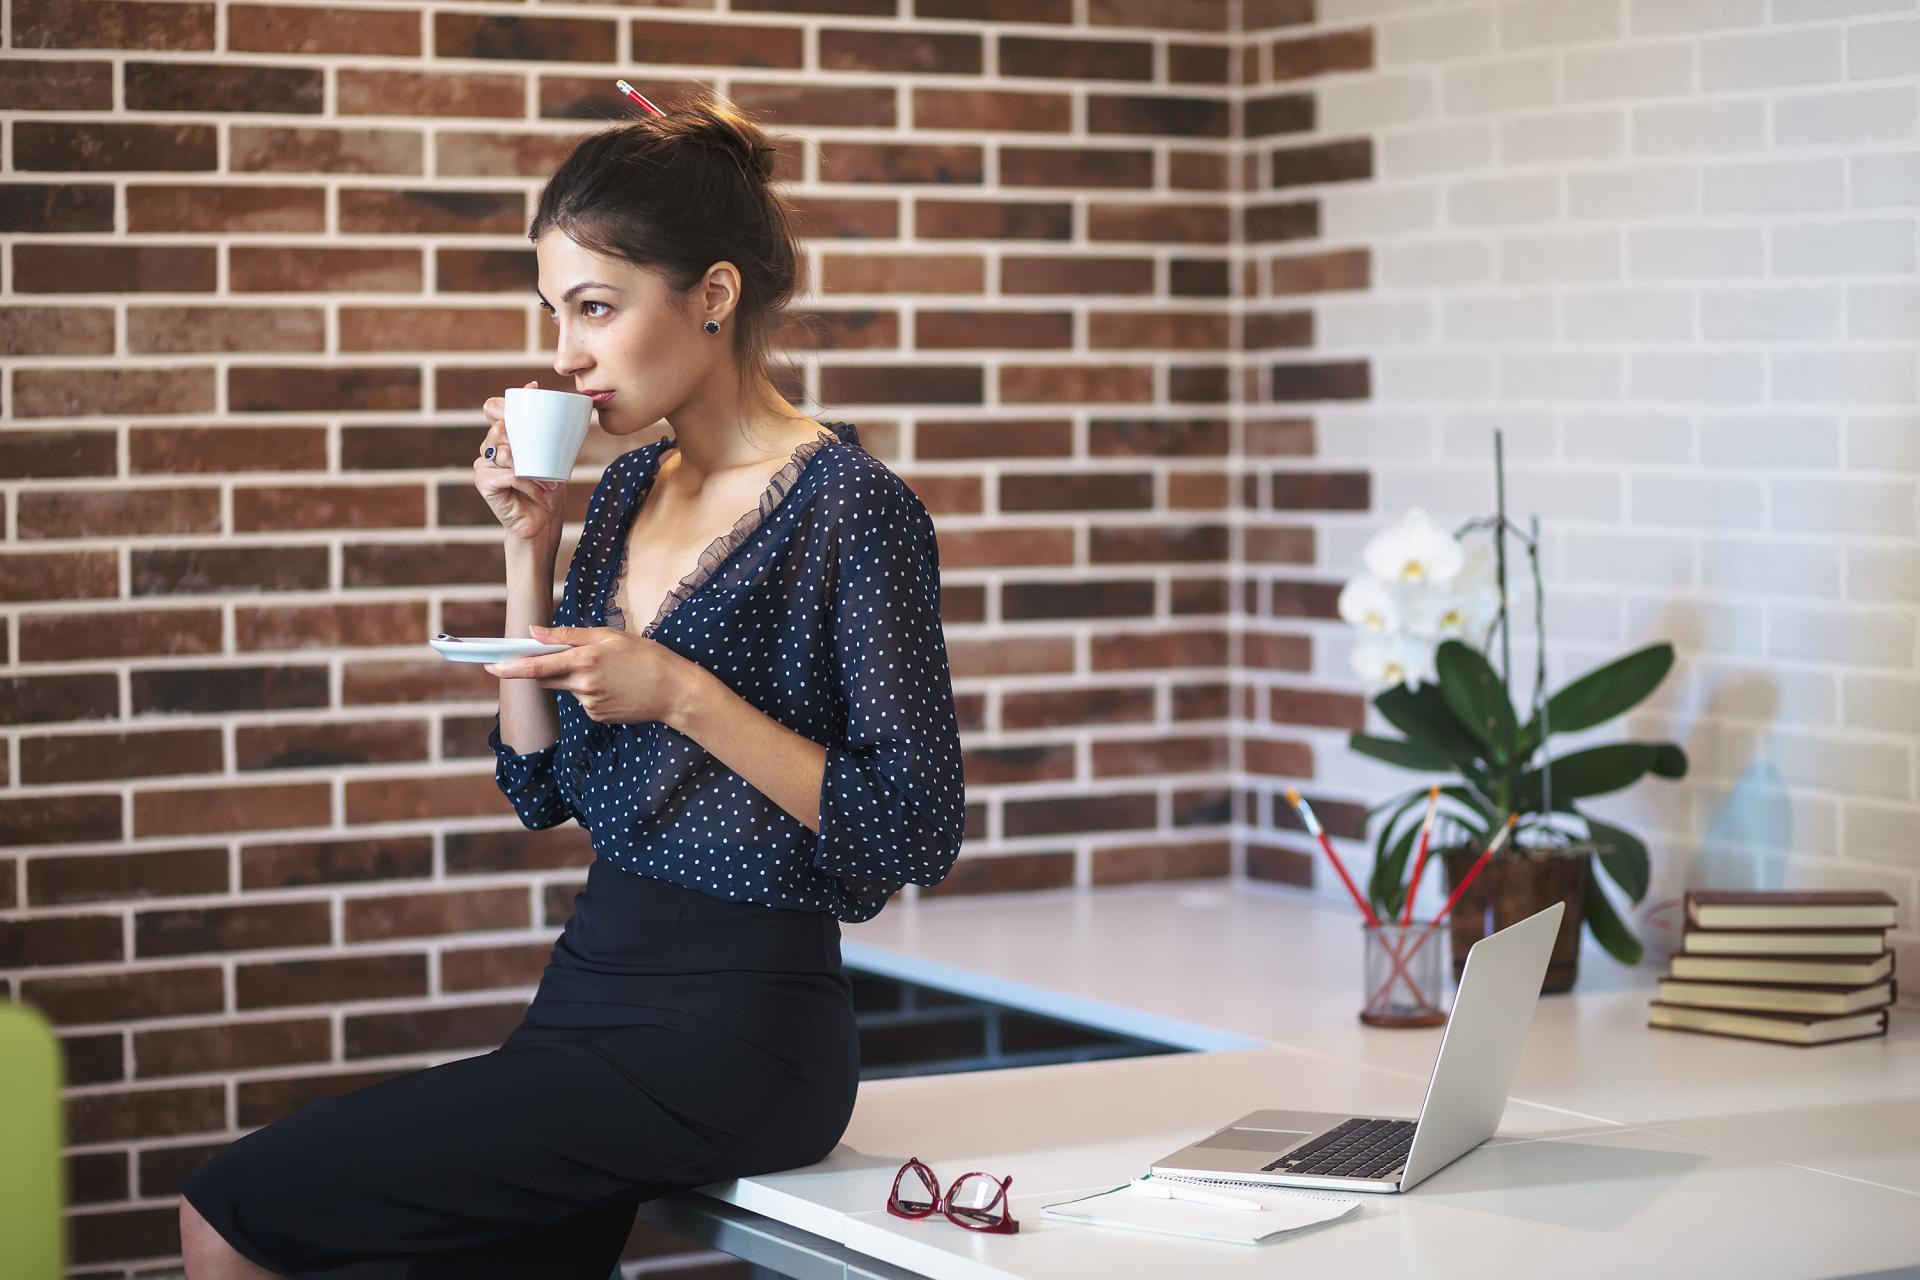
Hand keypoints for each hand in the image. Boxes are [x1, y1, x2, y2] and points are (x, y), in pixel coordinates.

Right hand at [475, 380, 563, 544]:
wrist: (543, 523)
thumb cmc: (548, 488)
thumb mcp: (553, 456)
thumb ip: (552, 433)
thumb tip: (569, 409)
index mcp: (502, 436)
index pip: (494, 408)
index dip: (507, 401)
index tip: (534, 391)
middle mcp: (488, 446)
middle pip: (498, 428)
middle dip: (524, 441)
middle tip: (545, 462)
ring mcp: (482, 464)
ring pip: (504, 452)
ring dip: (532, 470)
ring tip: (549, 484)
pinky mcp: (483, 482)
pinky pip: (508, 475)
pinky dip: (529, 485)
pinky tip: (542, 495)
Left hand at [484, 624, 705, 726]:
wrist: (674, 691)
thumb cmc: (646, 656)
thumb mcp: (610, 636)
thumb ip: (568, 635)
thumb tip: (533, 632)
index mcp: (585, 660)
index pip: (536, 665)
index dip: (510, 667)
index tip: (490, 665)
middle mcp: (583, 684)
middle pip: (546, 678)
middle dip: (545, 667)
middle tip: (571, 657)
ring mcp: (590, 704)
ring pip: (567, 688)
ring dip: (576, 677)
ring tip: (611, 671)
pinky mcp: (597, 716)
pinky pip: (583, 701)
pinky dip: (590, 691)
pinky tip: (615, 686)